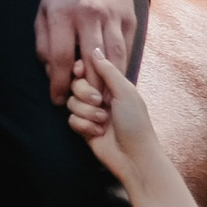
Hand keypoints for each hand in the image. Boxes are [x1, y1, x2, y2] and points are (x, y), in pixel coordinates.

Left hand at [36, 0, 137, 105]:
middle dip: (88, 90)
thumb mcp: (44, 11)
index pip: (61, 58)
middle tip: (84, 107)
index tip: (58, 100)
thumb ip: (44, 43)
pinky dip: (121, 69)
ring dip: (109, 84)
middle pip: (91, 63)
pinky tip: (115, 83)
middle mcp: (89, 16)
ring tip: (103, 102)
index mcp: (63, 14)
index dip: (60, 84)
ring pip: (114, 59)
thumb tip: (52, 74)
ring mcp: (112, 17)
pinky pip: (126, 50)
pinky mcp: (129, 19)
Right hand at [65, 47, 161, 187]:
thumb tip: (94, 49)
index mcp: (112, 84)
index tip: (80, 71)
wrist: (134, 157)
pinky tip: (97, 133)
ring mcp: (91, 113)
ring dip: (87, 113)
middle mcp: (100, 96)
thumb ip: (108, 70)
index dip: (80, 70)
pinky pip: (71, 120)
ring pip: (71, 103)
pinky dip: (83, 126)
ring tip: (103, 122)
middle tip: (100, 103)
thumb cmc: (135, 122)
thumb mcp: (125, 91)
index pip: (88, 69)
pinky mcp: (84, 129)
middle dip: (85, 94)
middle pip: (76, 84)